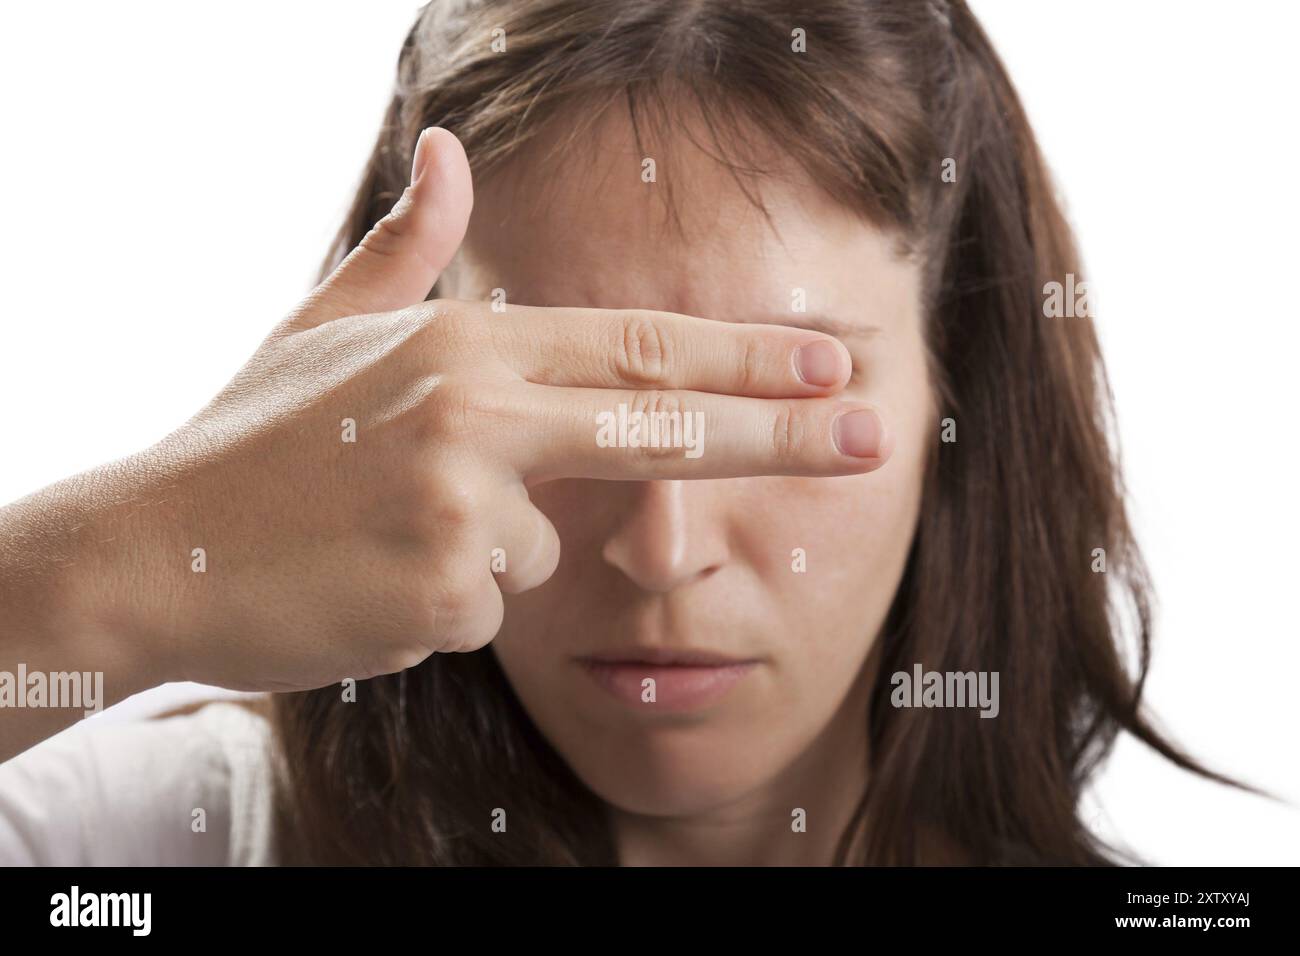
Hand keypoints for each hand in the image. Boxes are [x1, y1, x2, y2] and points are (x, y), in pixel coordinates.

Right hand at [52, 127, 891, 693]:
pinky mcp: (439, 595)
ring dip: (485, 554)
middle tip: (872, 437)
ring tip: (384, 537)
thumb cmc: (254, 441)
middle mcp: (475, 411)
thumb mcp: (327, 325)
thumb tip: (445, 149)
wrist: (149, 551)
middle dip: (781, 432)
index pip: (636, 346)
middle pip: (662, 422)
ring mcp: (459, 505)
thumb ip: (412, 248)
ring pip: (546, 549)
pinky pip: (488, 611)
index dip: (743, 356)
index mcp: (462, 344)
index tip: (832, 363)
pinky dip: (443, 606)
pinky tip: (370, 585)